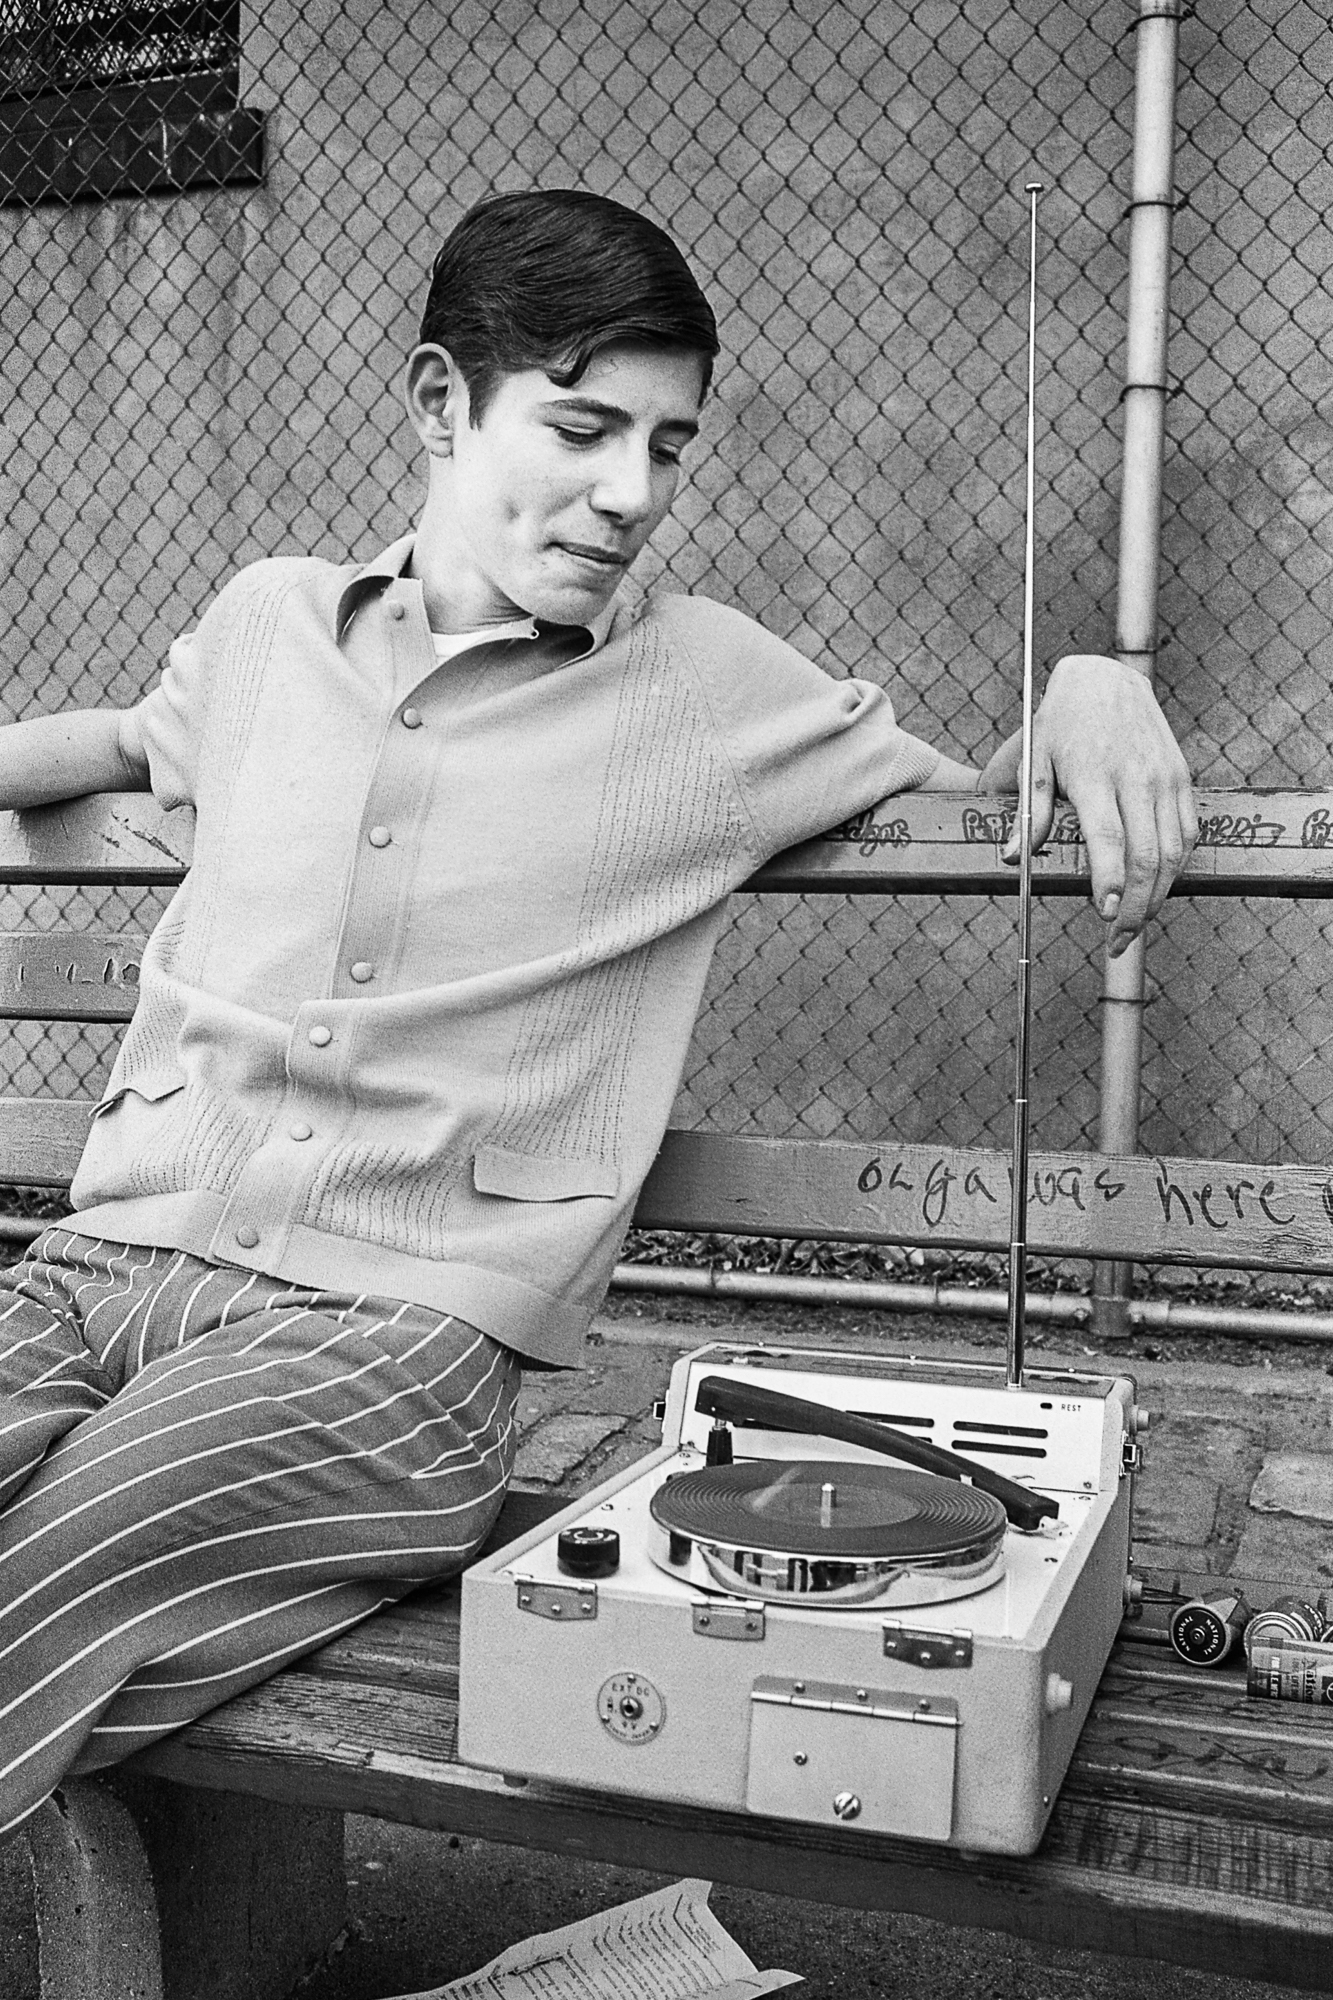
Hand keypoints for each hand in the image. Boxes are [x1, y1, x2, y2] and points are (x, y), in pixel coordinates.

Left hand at [977, 654, 1195, 955]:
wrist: (1106, 679)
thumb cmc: (1061, 723)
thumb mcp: (1036, 759)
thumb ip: (1030, 812)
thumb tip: (1013, 859)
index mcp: (1094, 775)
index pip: (1109, 839)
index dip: (1110, 882)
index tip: (1105, 916)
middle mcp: (1137, 778)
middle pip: (1147, 856)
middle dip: (1136, 907)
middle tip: (1117, 941)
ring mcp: (1165, 778)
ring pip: (1173, 851)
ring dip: (1158, 896)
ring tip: (1135, 926)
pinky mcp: (1182, 778)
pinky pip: (1187, 834)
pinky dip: (1176, 868)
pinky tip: (1157, 890)